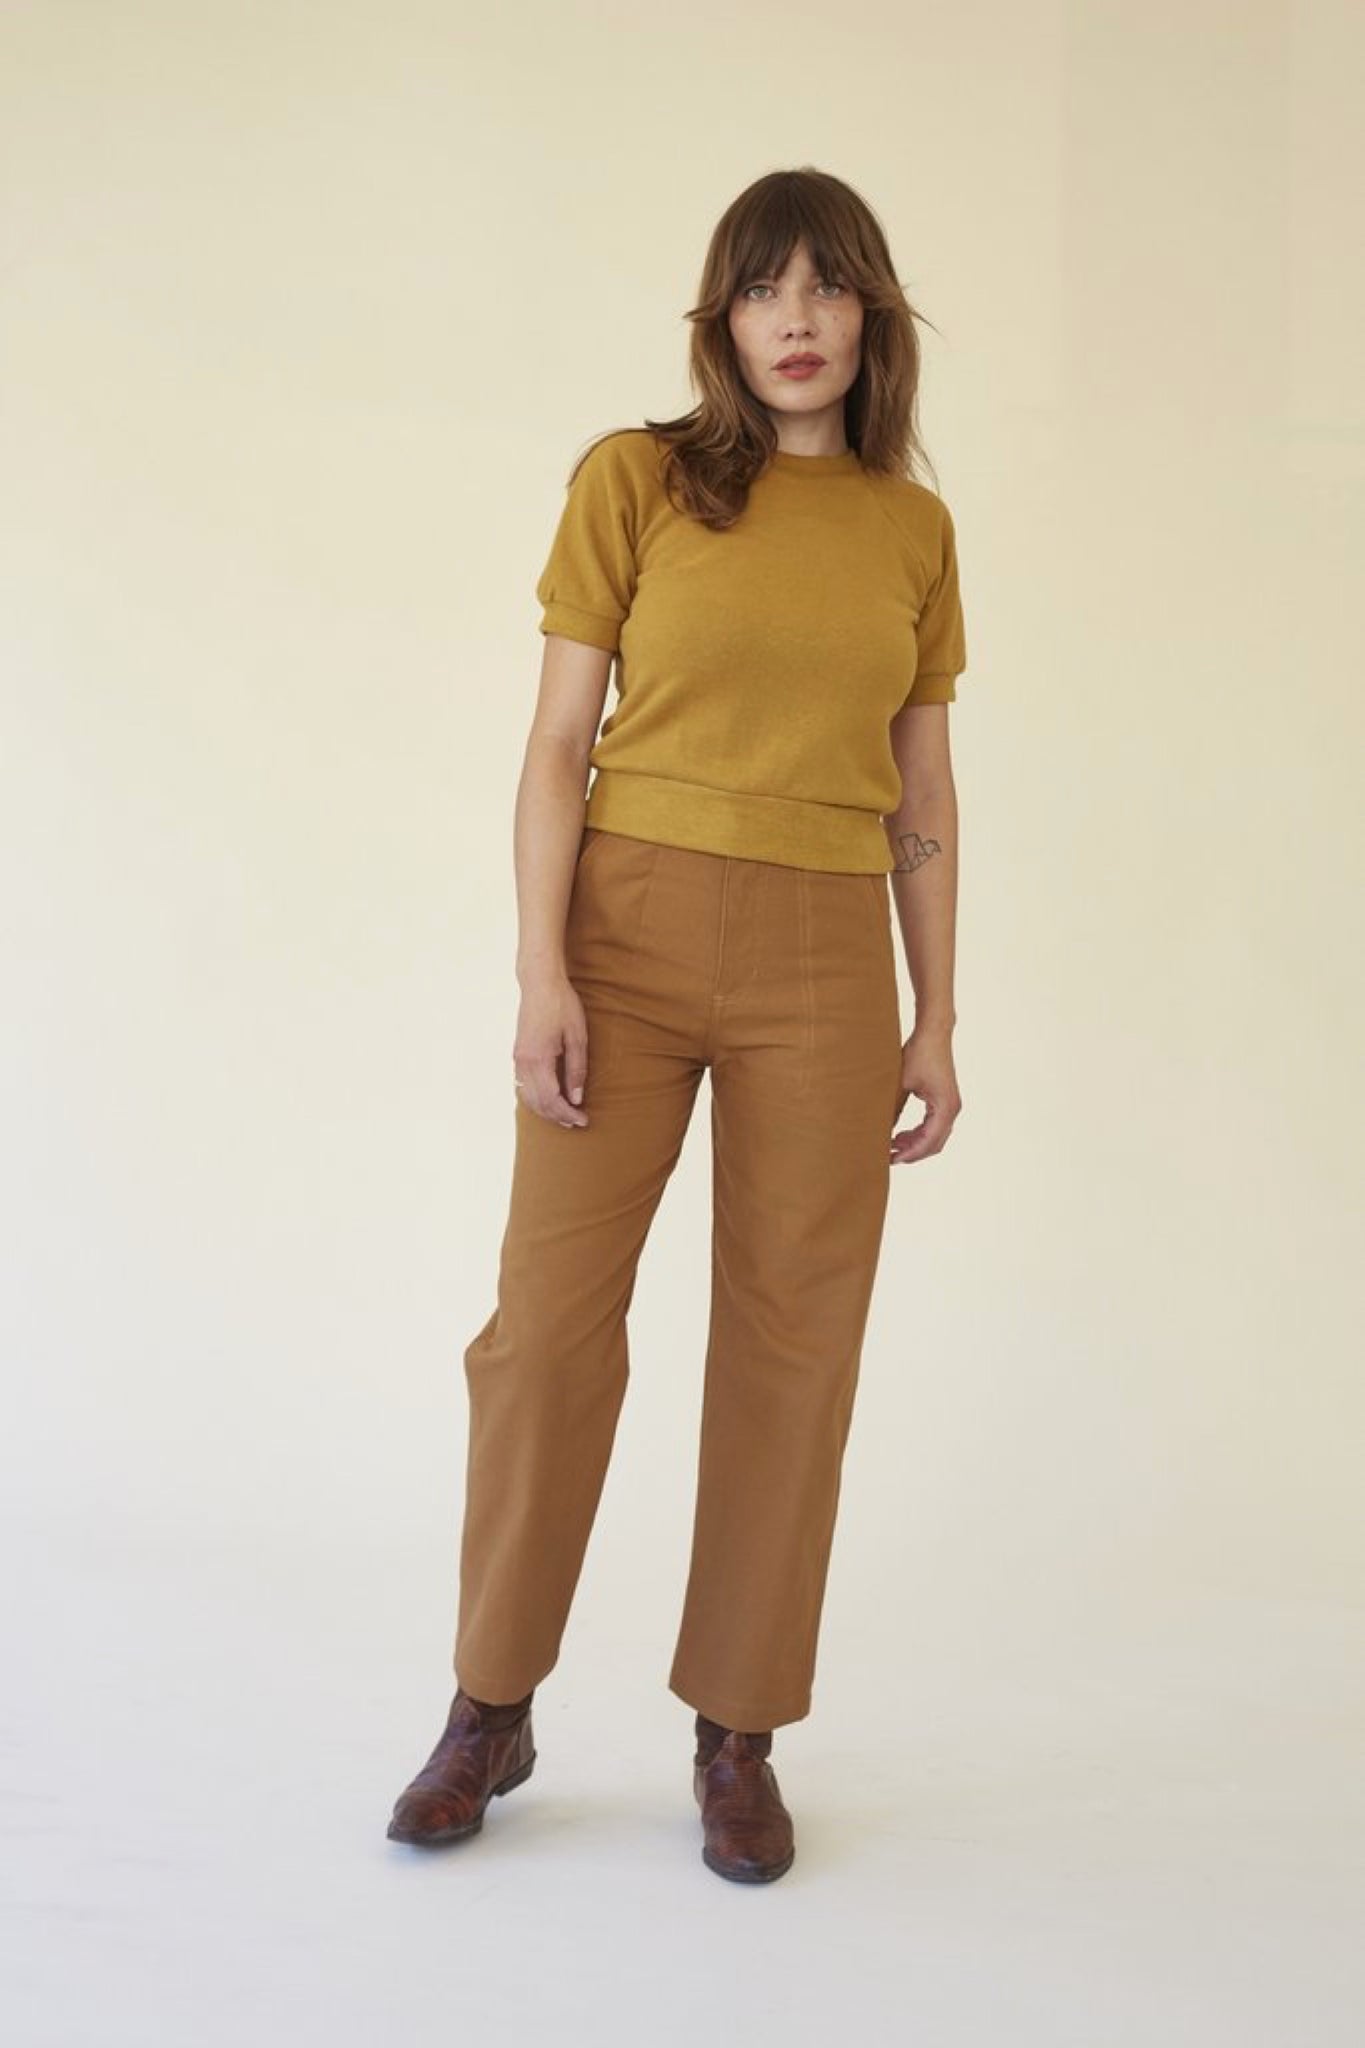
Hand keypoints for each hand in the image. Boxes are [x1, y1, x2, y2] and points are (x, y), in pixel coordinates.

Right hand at [512, 975, 591, 1127]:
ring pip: (527, 1097)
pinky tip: (549, 1099)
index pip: (552, 1099)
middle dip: (557, 1116)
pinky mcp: (518, 1054)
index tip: (583, 1120)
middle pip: (537, 1103)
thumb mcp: (577, 1037)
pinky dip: (535, 1098)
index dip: (567, 1114)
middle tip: (576, 1122)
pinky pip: (523, 1085)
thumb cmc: (562, 1006)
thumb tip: (576, 1098)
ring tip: (564, 1115)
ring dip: (545, 1110)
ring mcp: (518, 1059)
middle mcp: (524, 1063)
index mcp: (539, 1060)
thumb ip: (576, 1070)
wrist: (540, 983)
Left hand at [889, 1027, 960, 1164]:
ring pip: (935, 1137)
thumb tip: (880, 1130)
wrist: (933, 1033)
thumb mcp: (901, 1083)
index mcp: (945, 1107)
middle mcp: (952, 1109)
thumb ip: (893, 1108)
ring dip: (915, 1144)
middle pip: (934, 1144)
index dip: (910, 1153)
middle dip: (912, 1152)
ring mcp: (950, 1105)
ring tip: (893, 1145)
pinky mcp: (944, 1101)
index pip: (929, 1141)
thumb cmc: (919, 1053)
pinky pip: (933, 1125)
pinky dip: (919, 1133)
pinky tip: (901, 1134)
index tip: (892, 1159)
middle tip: (890, 1157)